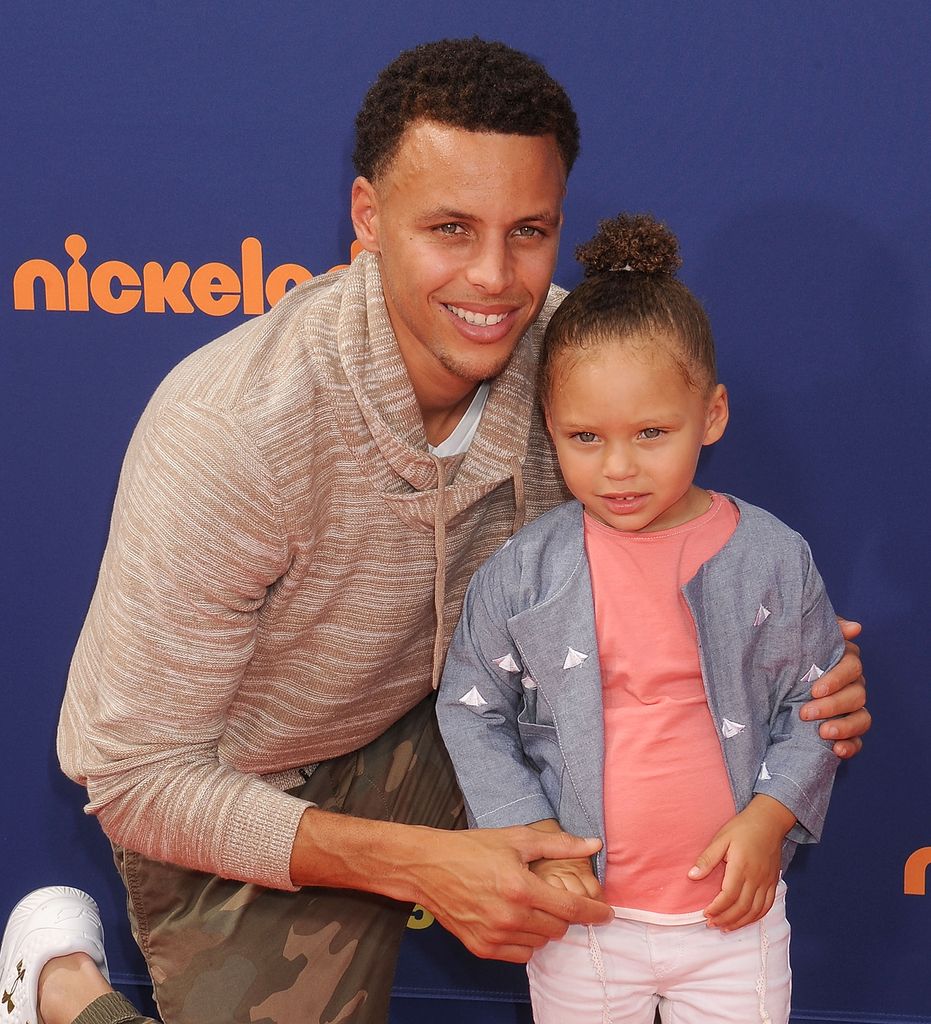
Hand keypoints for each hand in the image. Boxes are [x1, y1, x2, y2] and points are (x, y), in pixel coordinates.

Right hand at [289, 809, 611, 962]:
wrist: (427, 867)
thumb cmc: (472, 848)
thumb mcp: (516, 839)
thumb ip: (558, 844)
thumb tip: (593, 844)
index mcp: (521, 886)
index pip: (571, 910)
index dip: (595, 914)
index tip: (608, 914)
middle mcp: (510, 916)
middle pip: (558, 929)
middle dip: (563, 915)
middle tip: (554, 898)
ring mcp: (494, 935)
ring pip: (541, 943)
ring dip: (544, 928)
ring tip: (530, 906)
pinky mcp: (481, 948)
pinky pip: (519, 954)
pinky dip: (525, 940)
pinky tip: (515, 919)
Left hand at [688, 796, 794, 931]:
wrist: (769, 821)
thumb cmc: (742, 828)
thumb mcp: (721, 838)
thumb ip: (707, 859)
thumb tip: (692, 876)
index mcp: (741, 867)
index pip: (728, 896)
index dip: (717, 908)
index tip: (705, 914)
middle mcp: (756, 878)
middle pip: (741, 907)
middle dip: (725, 919)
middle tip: (711, 924)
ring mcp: (767, 882)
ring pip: (755, 911)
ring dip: (740, 922)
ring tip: (725, 927)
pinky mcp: (773, 883)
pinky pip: (767, 906)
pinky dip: (756, 917)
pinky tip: (745, 920)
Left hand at [800, 618, 869, 757]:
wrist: (769, 685)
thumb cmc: (789, 658)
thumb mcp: (800, 640)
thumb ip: (827, 630)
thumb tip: (855, 627)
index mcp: (842, 663)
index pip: (852, 666)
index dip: (836, 678)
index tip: (814, 689)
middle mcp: (851, 686)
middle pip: (857, 695)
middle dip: (832, 705)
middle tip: (805, 713)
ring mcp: (850, 710)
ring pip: (862, 718)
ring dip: (845, 726)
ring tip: (823, 733)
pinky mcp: (844, 732)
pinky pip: (857, 741)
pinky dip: (850, 746)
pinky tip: (837, 750)